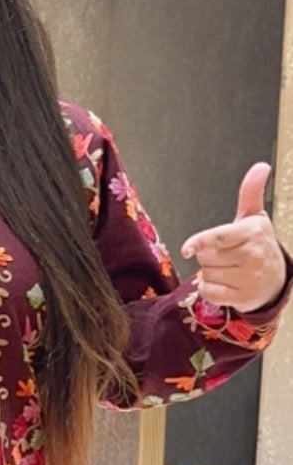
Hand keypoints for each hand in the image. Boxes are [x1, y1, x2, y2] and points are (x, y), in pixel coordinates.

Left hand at [181, 164, 287, 313]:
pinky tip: (223, 285)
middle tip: (225, 255)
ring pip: (206, 274)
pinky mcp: (243, 298)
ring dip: (210, 273)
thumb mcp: (255, 217)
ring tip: (228, 270)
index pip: (219, 238)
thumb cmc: (259, 245)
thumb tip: (261, 166)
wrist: (277, 279)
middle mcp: (253, 255)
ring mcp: (249, 278)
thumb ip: (251, 192)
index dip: (200, 242)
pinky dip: (209, 290)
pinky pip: (210, 293)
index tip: (187, 249)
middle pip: (206, 257)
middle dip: (208, 256)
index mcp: (253, 232)